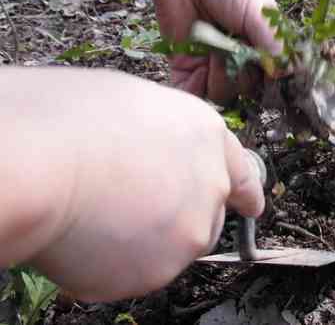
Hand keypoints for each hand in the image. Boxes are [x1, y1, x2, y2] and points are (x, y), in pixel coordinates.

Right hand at [6, 68, 262, 301]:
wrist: (42, 162)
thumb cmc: (70, 119)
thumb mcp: (130, 104)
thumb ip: (158, 136)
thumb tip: (148, 151)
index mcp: (206, 135)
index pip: (240, 172)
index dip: (245, 192)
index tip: (251, 205)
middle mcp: (210, 184)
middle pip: (207, 215)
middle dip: (181, 218)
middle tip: (134, 208)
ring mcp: (189, 230)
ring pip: (173, 247)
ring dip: (147, 241)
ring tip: (97, 215)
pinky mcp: (160, 270)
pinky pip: (136, 272)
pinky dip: (112, 264)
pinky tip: (85, 237)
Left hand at [146, 0, 281, 103]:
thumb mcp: (258, 10)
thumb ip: (274, 44)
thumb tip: (288, 73)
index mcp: (263, 40)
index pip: (273, 74)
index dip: (270, 78)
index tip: (265, 71)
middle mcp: (240, 54)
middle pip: (248, 87)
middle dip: (242, 75)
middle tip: (234, 48)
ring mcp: (212, 61)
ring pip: (223, 93)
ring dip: (219, 77)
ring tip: (212, 50)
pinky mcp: (186, 64)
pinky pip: (193, 92)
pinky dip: (195, 89)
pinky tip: (197, 68)